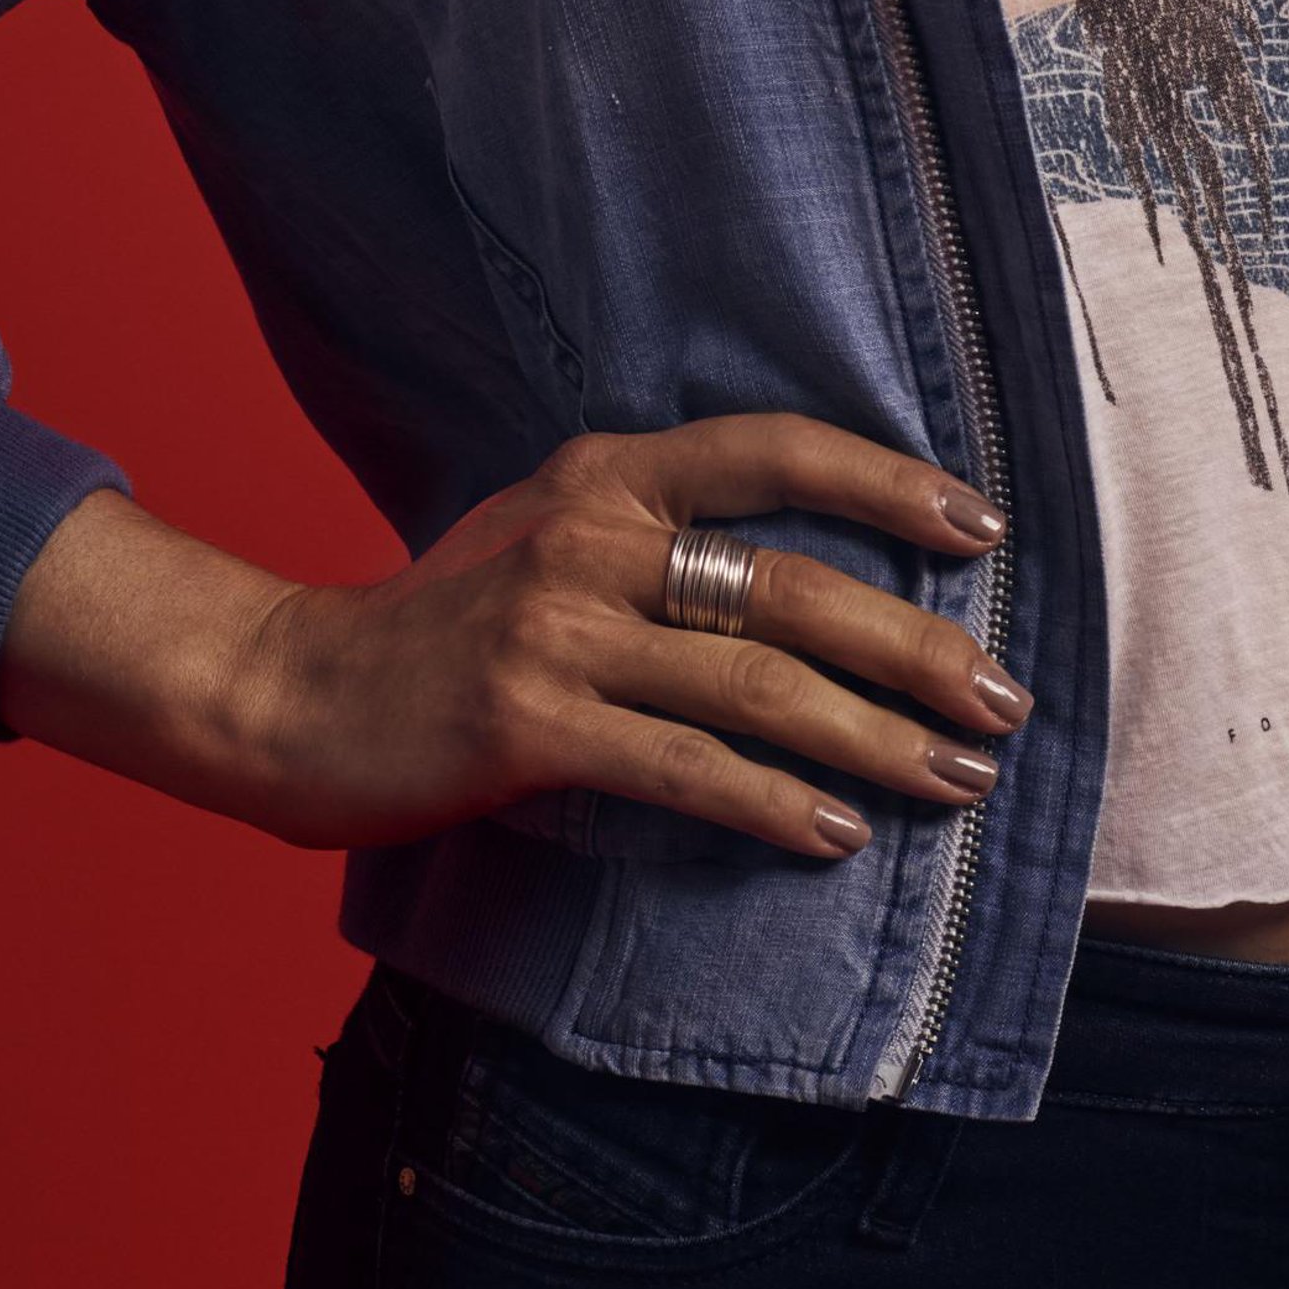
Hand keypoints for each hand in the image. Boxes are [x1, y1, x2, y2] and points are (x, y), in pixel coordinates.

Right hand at [0, 418, 1025, 862]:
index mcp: (604, 472)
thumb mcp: (543, 538)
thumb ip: (651, 536)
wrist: (286, 694)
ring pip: (759, 682)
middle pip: (796, 583)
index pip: (776, 451)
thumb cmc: (433, 628)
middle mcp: (591, 533)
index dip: (889, 479)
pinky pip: (684, 766)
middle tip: (1002, 702)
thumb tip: (799, 575)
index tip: (981, 526)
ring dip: (874, 741)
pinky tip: (834, 837)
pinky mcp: (528, 721)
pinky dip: (772, 804)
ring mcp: (557, 626)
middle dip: (918, 646)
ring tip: (953, 783)